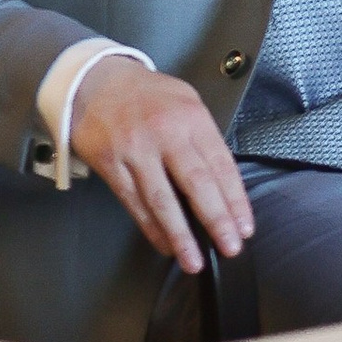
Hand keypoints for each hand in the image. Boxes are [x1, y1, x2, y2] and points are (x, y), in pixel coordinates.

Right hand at [68, 60, 256, 276]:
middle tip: (230, 247)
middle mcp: (165, 133)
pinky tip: (165, 244)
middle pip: (196, 183)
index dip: (235, 199)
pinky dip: (151, 228)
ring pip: (162, 200)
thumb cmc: (147, 95)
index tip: (244, 226)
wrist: (97, 81)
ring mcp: (136, 150)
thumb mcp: (185, 101)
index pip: (220, 163)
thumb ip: (203, 138)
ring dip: (181, 235)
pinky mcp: (111, 165)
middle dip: (216, 219)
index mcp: (190, 116)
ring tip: (194, 260)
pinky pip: (134, 203)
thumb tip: (223, 183)